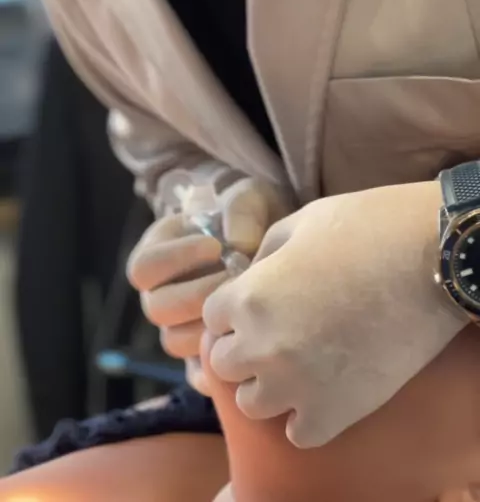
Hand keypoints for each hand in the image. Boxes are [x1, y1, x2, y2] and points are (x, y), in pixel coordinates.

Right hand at [127, 167, 288, 385]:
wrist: (269, 243)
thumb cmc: (248, 218)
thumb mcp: (246, 199)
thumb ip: (240, 212)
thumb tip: (238, 245)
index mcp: (157, 255)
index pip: (143, 268)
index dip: (174, 259)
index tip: (214, 245)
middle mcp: (159, 294)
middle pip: (157, 308)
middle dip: (199, 294)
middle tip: (236, 279)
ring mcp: (179, 326)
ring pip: (176, 341)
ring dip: (210, 326)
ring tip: (246, 305)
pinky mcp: (202, 354)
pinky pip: (198, 374)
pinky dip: (218, 370)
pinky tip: (246, 350)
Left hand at [204, 181, 465, 447]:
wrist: (431, 259)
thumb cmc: (366, 227)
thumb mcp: (300, 222)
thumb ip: (263, 254)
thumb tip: (250, 276)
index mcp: (248, 297)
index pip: (211, 319)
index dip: (236, 309)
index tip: (262, 305)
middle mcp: (262, 346)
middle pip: (224, 364)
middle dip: (246, 347)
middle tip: (281, 332)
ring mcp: (296, 384)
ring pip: (253, 403)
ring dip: (269, 385)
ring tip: (300, 364)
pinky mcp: (335, 412)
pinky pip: (298, 433)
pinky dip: (306, 416)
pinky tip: (325, 390)